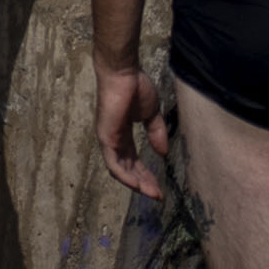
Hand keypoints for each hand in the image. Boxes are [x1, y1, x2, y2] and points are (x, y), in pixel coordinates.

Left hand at [95, 65, 170, 203]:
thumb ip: (156, 133)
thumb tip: (162, 153)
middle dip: (143, 182)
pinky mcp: (106, 137)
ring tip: (152, 193)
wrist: (124, 73)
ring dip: (136, 183)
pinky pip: (113, 163)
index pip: (134, 160)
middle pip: (128, 168)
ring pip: (120, 170)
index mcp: (123, 135)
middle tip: (158, 195)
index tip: (160, 186)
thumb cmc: (136, 87)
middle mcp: (114, 140)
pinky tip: (138, 185)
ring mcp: (108, 139)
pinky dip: (125, 176)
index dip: (146, 174)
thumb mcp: (152, 114)